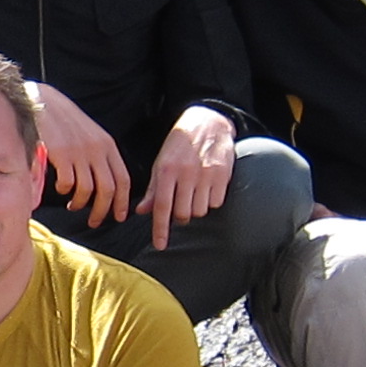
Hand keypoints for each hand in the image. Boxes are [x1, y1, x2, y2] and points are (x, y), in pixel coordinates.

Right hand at [32, 86, 131, 225]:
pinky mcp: (61, 155)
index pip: (123, 179)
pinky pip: (67, 184)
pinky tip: (61, 190)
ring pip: (88, 190)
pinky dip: (65, 192)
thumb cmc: (65, 120)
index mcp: (108, 145)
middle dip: (103, 211)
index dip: (122, 202)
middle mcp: (97, 150)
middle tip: (95, 222)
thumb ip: (99, 155)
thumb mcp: (91, 134)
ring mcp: (80, 152)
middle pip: (108, 190)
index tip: (118, 216)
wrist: (43, 102)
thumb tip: (103, 184)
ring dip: (80, 204)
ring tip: (74, 206)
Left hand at [140, 108, 237, 252]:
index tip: (160, 245)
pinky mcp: (223, 174)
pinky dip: (211, 201)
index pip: (162, 206)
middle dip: (181, 216)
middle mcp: (186, 173)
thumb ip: (154, 189)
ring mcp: (206, 174)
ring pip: (200, 211)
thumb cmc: (180, 145)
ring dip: (196, 208)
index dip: (160, 229)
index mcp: (167, 170)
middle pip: (183, 214)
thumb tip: (142, 211)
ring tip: (194, 193)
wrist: (208, 121)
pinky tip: (208, 187)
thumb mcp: (161, 163)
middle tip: (181, 204)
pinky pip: (216, 202)